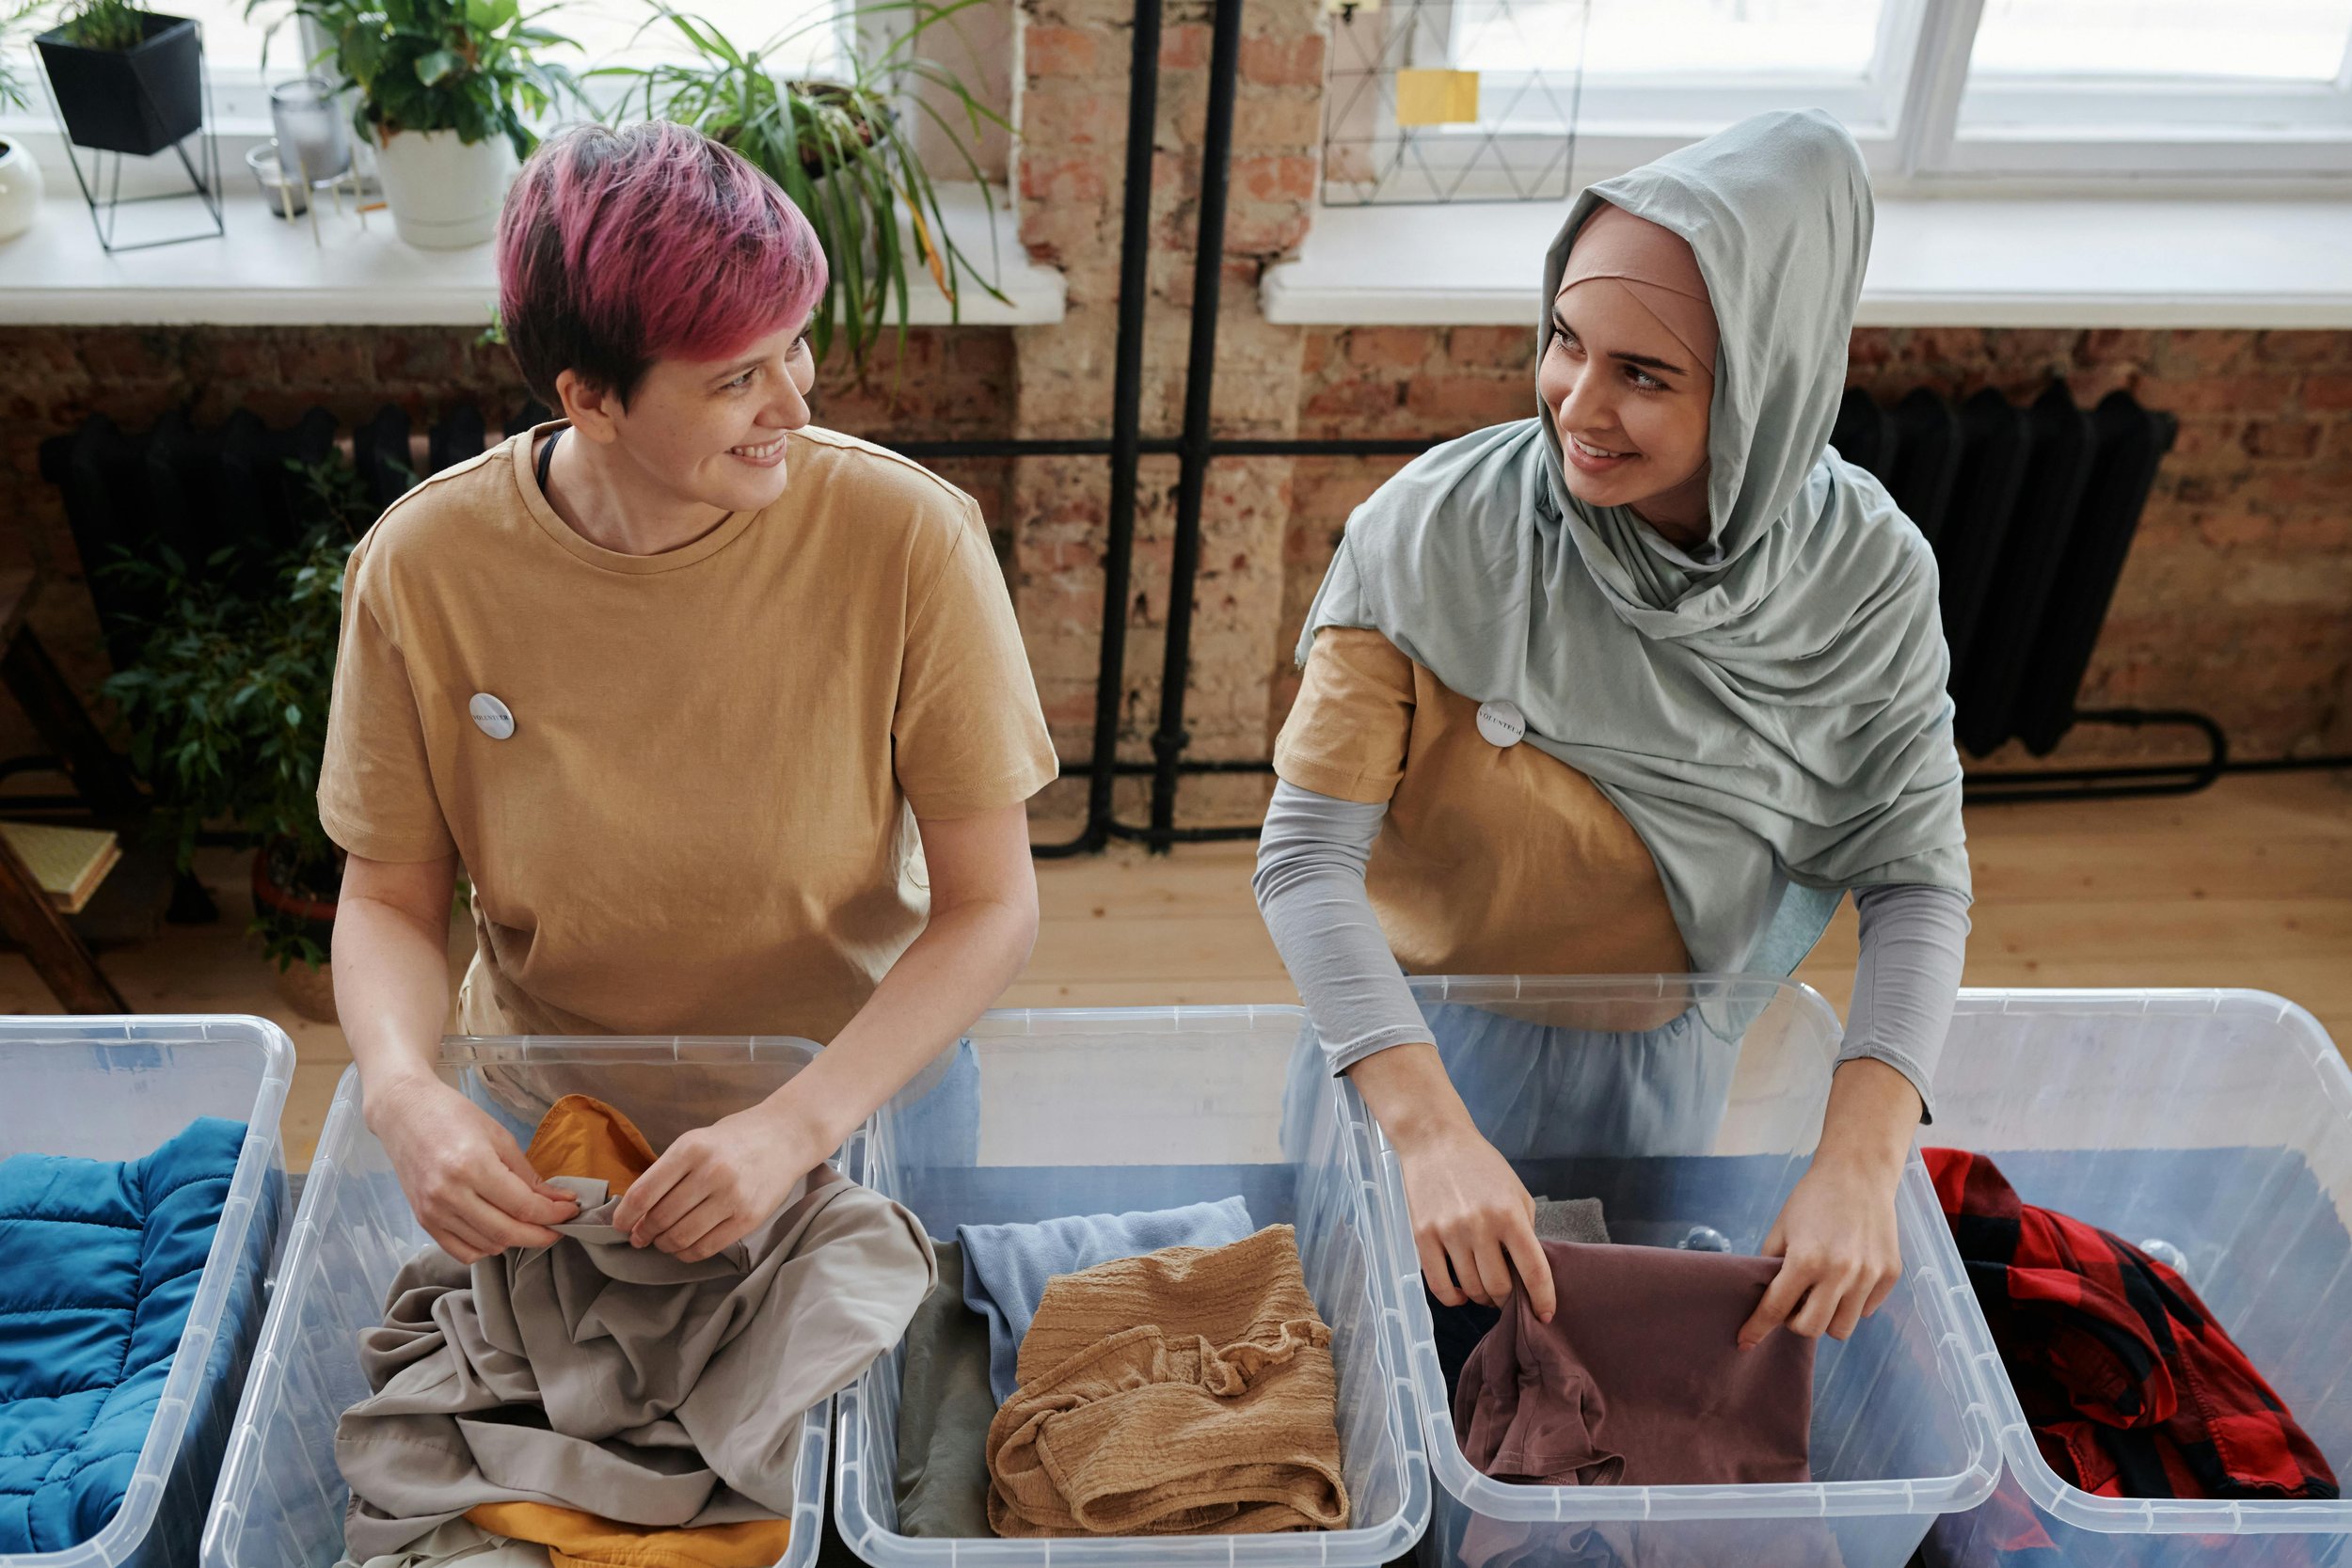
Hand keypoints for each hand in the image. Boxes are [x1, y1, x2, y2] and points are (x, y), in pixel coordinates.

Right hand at [368, 1074, 578, 1263]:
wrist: (405, 1112)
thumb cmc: (454, 1116)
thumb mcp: (499, 1137)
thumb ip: (528, 1175)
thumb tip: (559, 1200)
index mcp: (473, 1166)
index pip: (523, 1206)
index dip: (553, 1214)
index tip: (571, 1211)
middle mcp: (450, 1194)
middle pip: (506, 1233)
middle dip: (540, 1235)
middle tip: (557, 1228)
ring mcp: (433, 1211)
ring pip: (486, 1246)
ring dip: (514, 1241)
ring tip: (528, 1225)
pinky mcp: (422, 1220)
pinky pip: (460, 1251)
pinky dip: (485, 1248)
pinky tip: (497, 1232)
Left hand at [610, 1097, 827, 1261]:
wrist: (784, 1137)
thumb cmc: (733, 1140)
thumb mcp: (696, 1140)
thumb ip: (668, 1171)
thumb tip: (636, 1209)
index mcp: (691, 1149)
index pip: (645, 1192)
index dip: (626, 1215)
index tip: (620, 1225)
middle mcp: (711, 1172)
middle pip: (661, 1218)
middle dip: (644, 1233)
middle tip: (640, 1237)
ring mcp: (732, 1197)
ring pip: (681, 1237)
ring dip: (664, 1245)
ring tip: (662, 1242)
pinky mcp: (748, 1218)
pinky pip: (706, 1247)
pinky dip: (687, 1253)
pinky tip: (683, 1247)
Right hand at [1393, 1116, 1555, 1318]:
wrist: (1435, 1140)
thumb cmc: (1481, 1165)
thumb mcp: (1516, 1192)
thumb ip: (1524, 1230)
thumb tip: (1526, 1270)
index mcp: (1510, 1215)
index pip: (1534, 1271)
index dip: (1543, 1299)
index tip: (1545, 1315)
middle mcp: (1480, 1227)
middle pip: (1499, 1287)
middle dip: (1507, 1300)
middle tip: (1508, 1296)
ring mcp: (1449, 1233)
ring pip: (1471, 1288)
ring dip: (1482, 1298)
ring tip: (1484, 1291)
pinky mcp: (1423, 1237)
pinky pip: (1439, 1285)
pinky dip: (1453, 1298)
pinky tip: (1460, 1294)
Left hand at [1739, 1146, 1904, 1346]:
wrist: (1858, 1173)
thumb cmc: (1813, 1198)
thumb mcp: (1781, 1229)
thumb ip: (1772, 1266)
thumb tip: (1765, 1299)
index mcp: (1806, 1260)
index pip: (1776, 1308)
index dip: (1757, 1328)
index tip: (1745, 1342)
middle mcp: (1840, 1273)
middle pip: (1812, 1329)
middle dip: (1795, 1323)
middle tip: (1793, 1304)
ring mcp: (1869, 1276)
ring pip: (1842, 1328)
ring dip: (1826, 1318)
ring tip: (1821, 1293)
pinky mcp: (1890, 1275)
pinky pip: (1866, 1310)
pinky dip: (1851, 1303)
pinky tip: (1846, 1278)